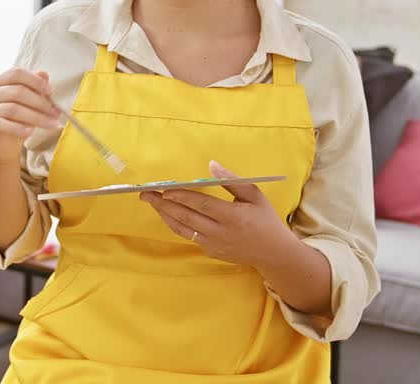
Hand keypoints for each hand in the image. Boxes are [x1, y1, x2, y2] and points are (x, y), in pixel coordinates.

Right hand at [0, 68, 59, 163]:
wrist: (3, 146)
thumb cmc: (17, 121)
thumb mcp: (29, 104)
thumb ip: (35, 88)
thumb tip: (44, 74)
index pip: (16, 73)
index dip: (35, 81)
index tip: (51, 91)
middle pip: (17, 91)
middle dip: (40, 102)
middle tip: (56, 112)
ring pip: (12, 109)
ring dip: (35, 117)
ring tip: (50, 124)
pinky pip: (1, 124)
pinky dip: (18, 128)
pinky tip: (31, 131)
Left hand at [140, 161, 297, 269]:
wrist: (273, 253)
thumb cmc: (265, 219)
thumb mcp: (254, 196)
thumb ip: (232, 180)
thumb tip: (211, 165)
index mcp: (234, 217)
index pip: (202, 205)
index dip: (182, 197)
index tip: (165, 190)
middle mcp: (221, 233)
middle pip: (186, 217)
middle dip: (163, 204)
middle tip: (146, 193)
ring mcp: (214, 245)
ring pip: (182, 228)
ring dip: (164, 214)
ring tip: (151, 202)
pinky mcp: (210, 252)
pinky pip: (188, 236)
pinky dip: (175, 224)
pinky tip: (167, 213)